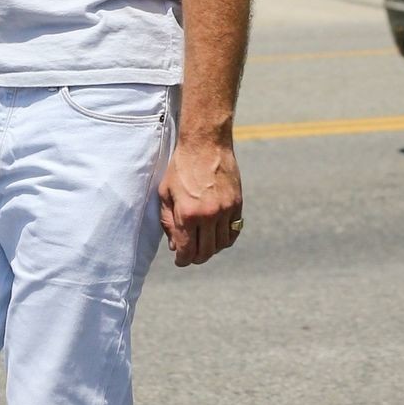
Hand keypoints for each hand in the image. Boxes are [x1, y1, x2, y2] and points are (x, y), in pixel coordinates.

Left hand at [158, 137, 242, 267]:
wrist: (206, 144)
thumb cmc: (181, 166)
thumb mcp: (165, 193)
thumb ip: (168, 221)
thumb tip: (175, 246)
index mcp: (187, 214)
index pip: (186, 251)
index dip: (182, 260)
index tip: (180, 260)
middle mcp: (208, 215)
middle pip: (205, 252)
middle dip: (196, 258)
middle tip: (190, 256)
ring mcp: (226, 210)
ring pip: (221, 245)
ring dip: (211, 249)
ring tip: (203, 244)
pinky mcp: (237, 204)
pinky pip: (234, 232)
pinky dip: (225, 238)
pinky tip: (217, 235)